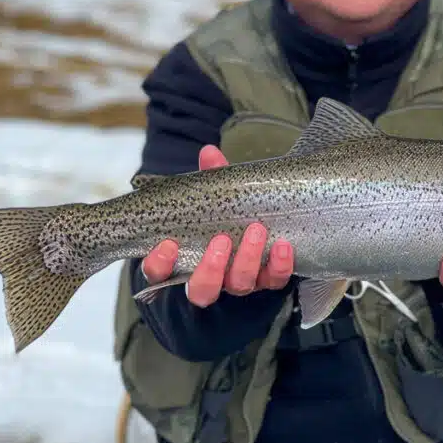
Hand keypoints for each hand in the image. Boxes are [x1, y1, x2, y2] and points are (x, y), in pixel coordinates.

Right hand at [141, 145, 293, 306]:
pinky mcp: (268, 279)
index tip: (168, 245)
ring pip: (239, 285)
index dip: (159, 264)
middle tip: (221, 240)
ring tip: (256, 230)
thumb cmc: (225, 213)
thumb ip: (210, 177)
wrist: (260, 225)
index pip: (158, 273)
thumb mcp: (215, 196)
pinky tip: (283, 245)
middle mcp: (210, 278)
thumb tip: (209, 152)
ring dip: (247, 260)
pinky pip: (274, 280)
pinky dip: (279, 265)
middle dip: (211, 268)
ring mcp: (239, 281)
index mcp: (184, 259)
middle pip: (203, 289)